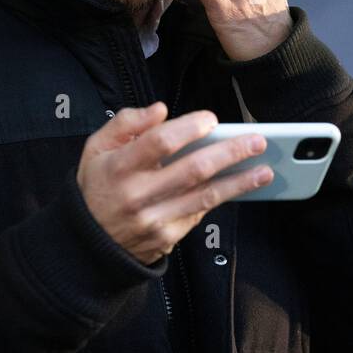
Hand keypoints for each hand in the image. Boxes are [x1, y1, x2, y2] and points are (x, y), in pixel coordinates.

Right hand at [76, 103, 273, 264]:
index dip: (188, 128)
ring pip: (205, 196)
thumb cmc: (97, 186)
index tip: (211, 119)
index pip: (159, 143)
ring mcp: (154, 219)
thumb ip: (125, 123)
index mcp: (118, 167)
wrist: (88, 242)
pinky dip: (223, 198)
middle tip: (257, 141)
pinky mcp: (167, 237)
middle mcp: (138, 195)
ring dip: (240, 182)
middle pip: (192, 169)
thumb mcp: (96, 148)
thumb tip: (159, 110)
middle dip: (229, 153)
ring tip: (265, 169)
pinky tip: (242, 185)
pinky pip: (200, 212)